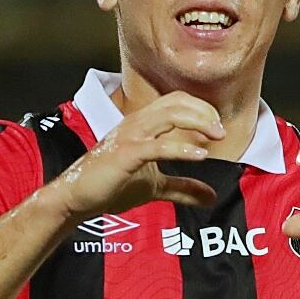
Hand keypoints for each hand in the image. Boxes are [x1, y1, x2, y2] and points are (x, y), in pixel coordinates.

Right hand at [50, 92, 224, 218]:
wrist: (78, 197)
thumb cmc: (111, 186)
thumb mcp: (155, 186)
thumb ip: (183, 188)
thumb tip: (211, 197)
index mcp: (143, 123)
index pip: (177, 101)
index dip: (201, 109)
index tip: (217, 129)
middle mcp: (137, 122)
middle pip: (177, 102)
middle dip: (204, 113)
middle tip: (221, 132)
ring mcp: (130, 136)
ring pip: (170, 115)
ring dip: (198, 122)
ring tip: (217, 136)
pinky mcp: (126, 154)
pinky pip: (158, 146)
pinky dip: (182, 149)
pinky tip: (200, 156)